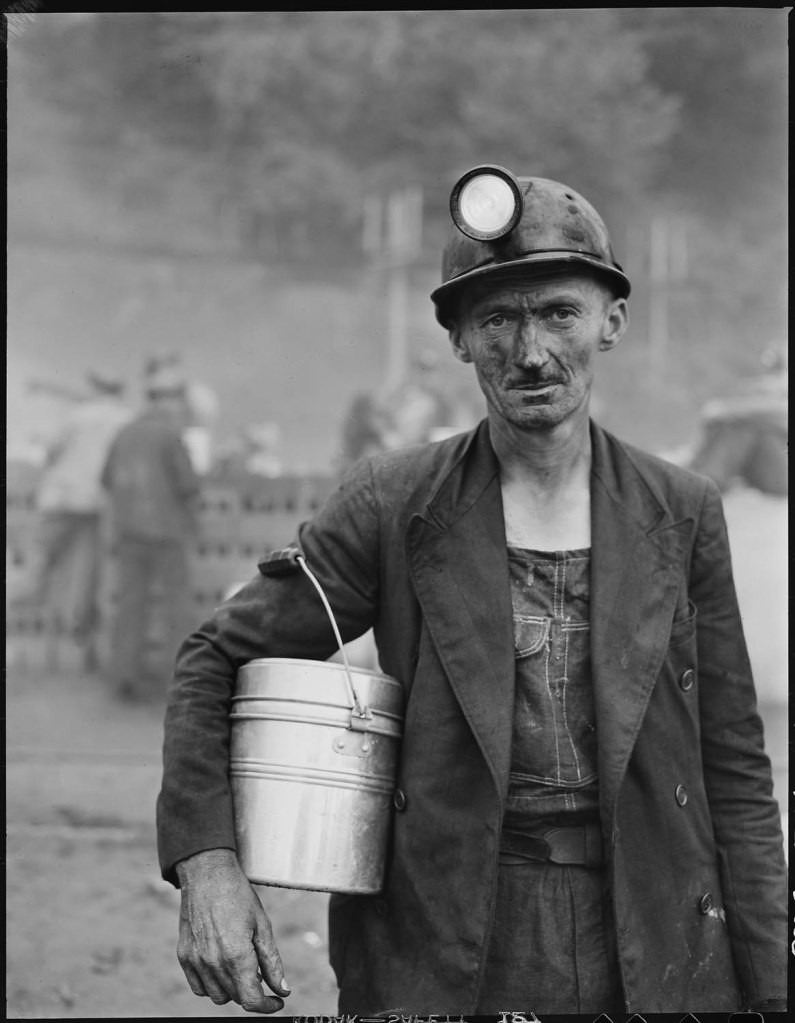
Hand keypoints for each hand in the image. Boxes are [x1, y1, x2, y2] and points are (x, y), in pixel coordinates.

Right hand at [175, 848, 290, 1013]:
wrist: (207, 875)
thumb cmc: (238, 896)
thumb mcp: (263, 925)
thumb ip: (272, 961)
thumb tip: (283, 990)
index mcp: (236, 955)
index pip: (251, 1000)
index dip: (267, 1006)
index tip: (277, 1001)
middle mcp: (213, 962)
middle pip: (237, 998)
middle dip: (253, 991)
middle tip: (260, 972)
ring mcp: (195, 961)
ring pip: (217, 996)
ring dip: (233, 989)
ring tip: (241, 966)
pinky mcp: (184, 957)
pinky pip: (199, 987)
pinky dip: (212, 985)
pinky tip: (222, 967)